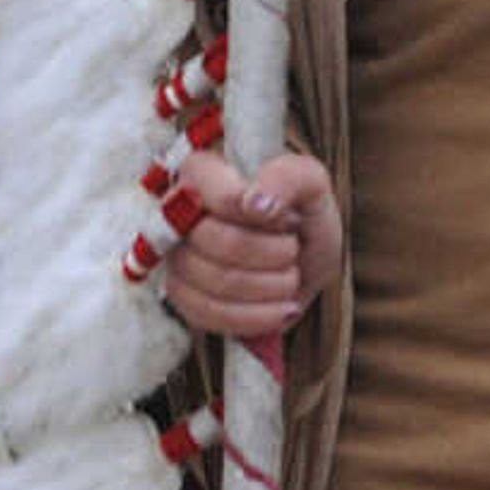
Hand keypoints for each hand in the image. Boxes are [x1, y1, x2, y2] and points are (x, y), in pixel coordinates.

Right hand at [161, 151, 340, 340]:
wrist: (301, 264)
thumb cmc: (301, 218)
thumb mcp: (312, 186)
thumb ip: (289, 178)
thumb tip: (254, 201)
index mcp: (202, 173)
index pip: (206, 186)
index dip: (245, 206)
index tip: (285, 218)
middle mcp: (178, 214)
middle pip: (219, 240)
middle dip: (274, 252)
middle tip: (294, 248)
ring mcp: (177, 258)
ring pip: (219, 281)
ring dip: (272, 285)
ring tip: (291, 276)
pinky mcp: (183, 299)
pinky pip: (212, 315)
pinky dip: (258, 316)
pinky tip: (282, 306)